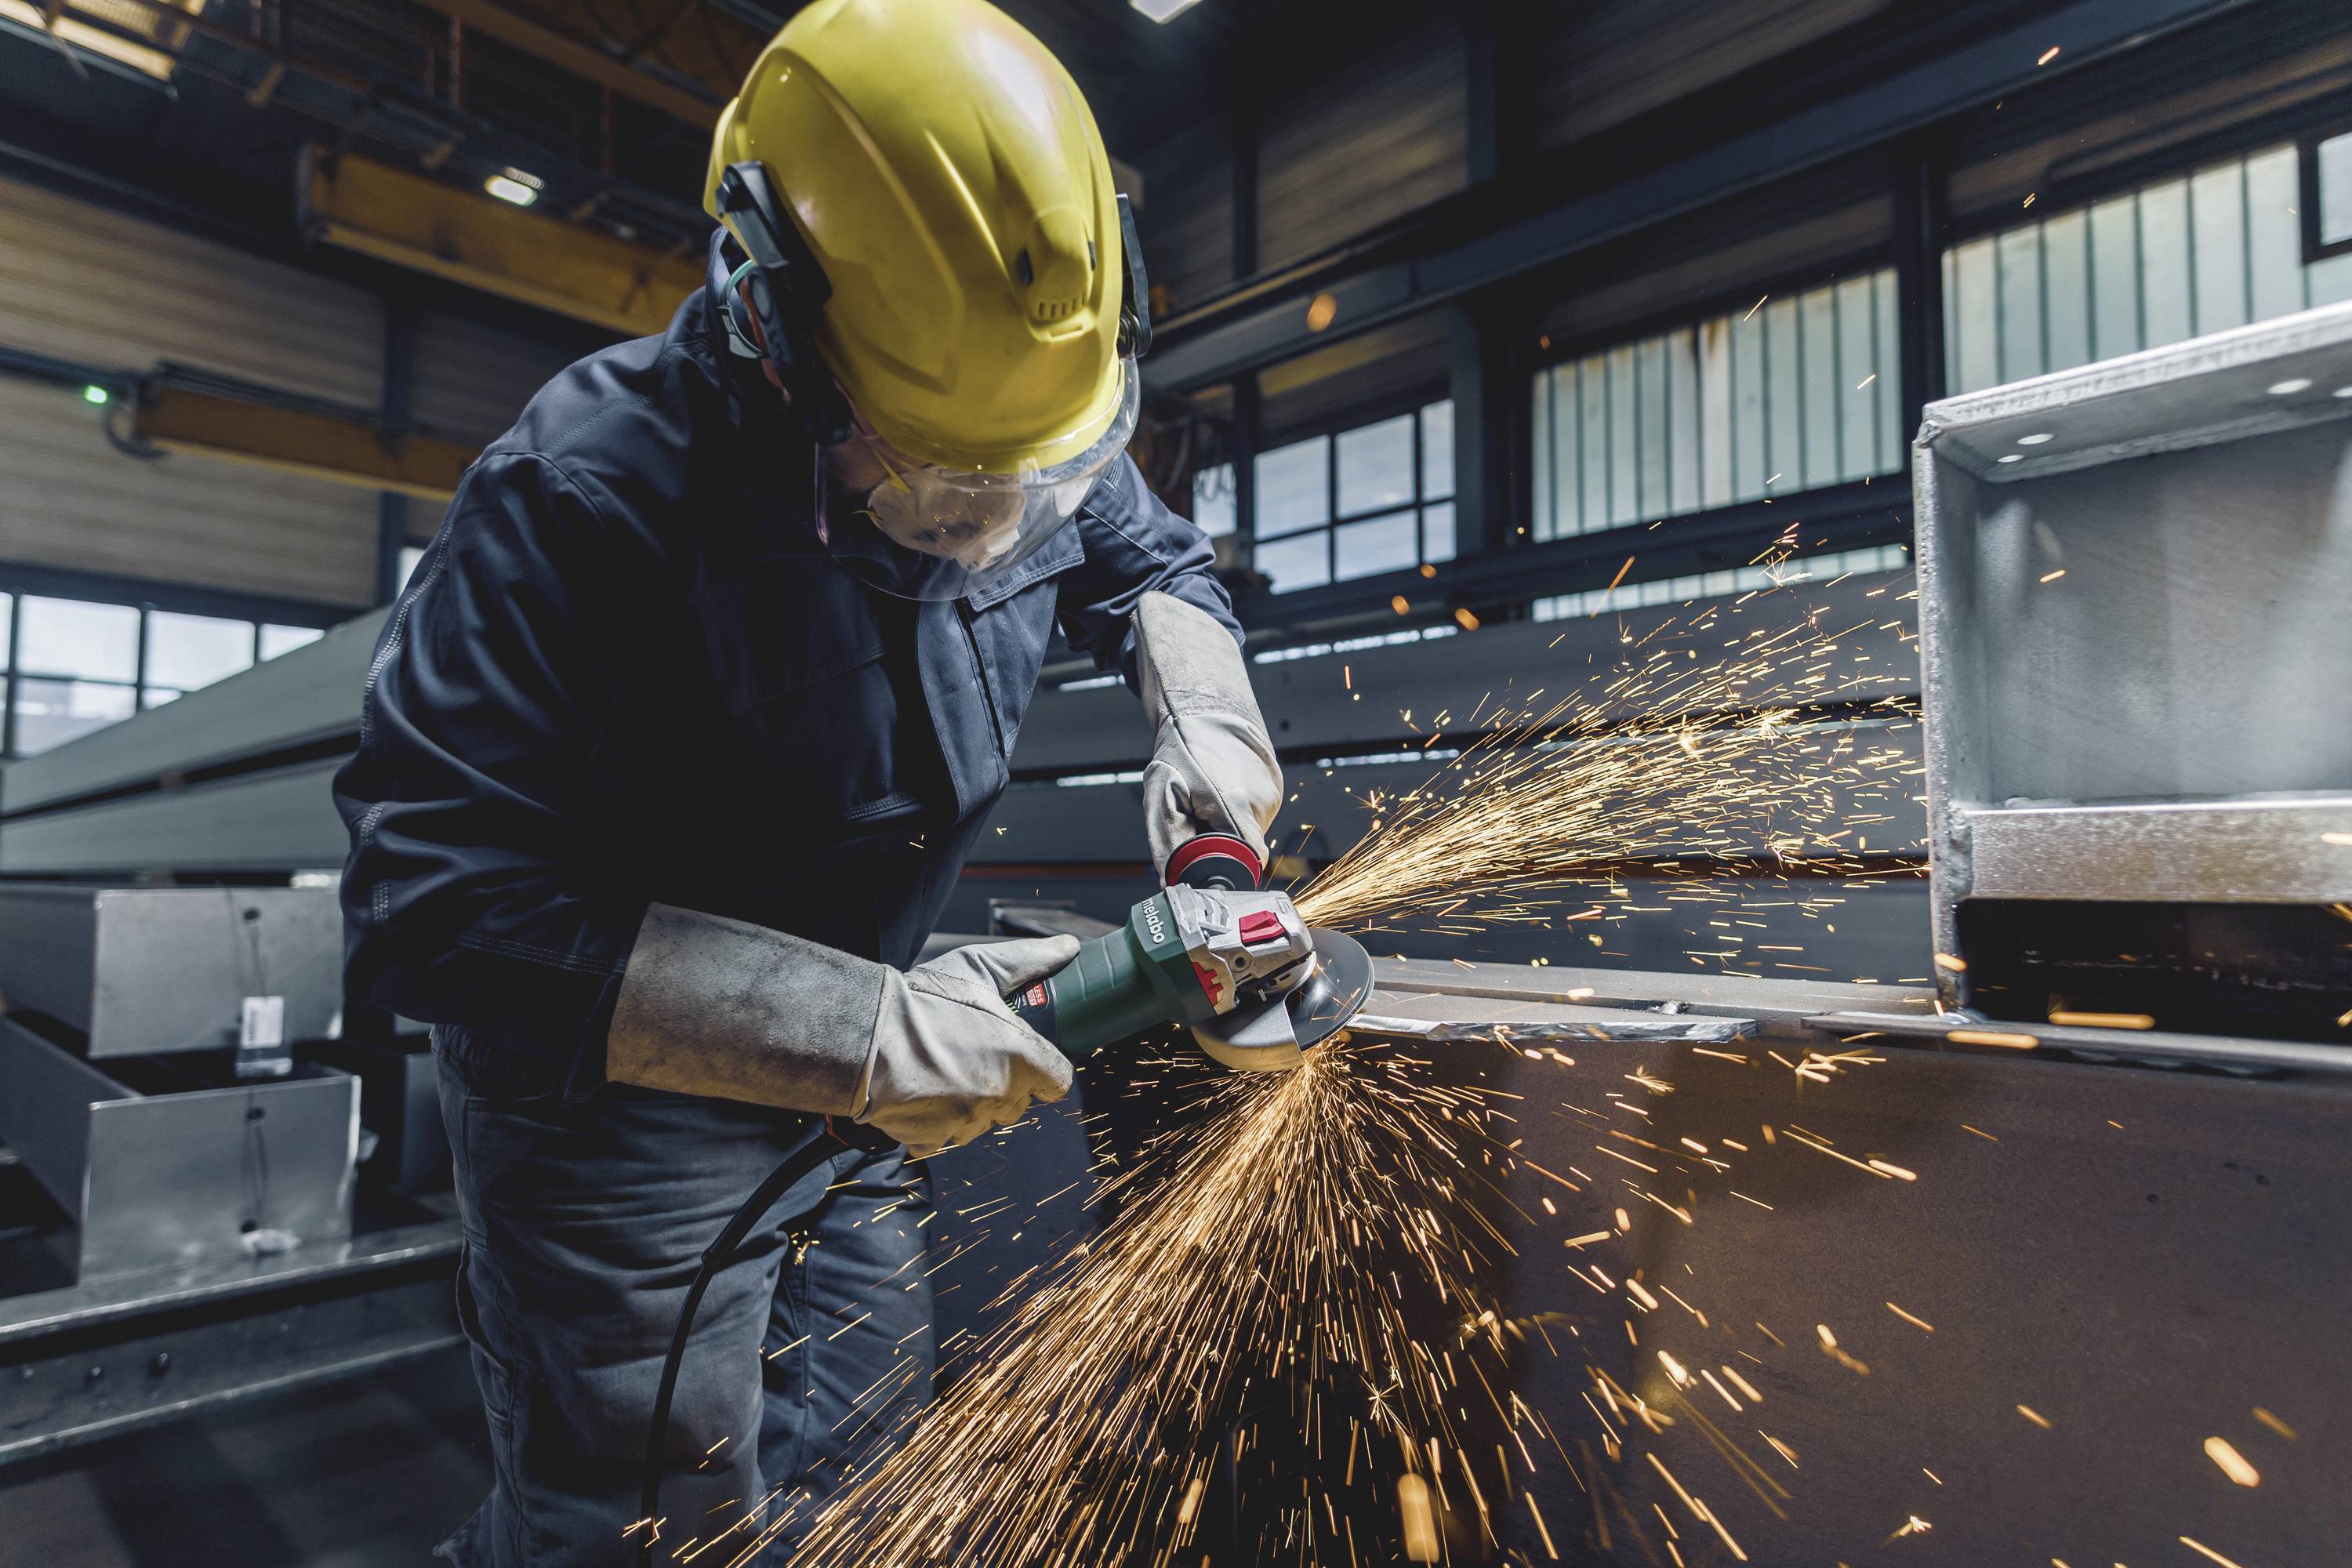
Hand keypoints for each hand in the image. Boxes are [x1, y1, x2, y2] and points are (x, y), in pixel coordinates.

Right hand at [859, 936, 1079, 1154]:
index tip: (1031, 1060)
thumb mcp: (980, 967)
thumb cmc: (922, 1000)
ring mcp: (965, 1121)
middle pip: (1019, 1102)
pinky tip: (923, 1094)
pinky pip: (945, 1137)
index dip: (1045, 1069)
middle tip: (977, 1056)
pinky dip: (935, 1121)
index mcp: (1020, 1056)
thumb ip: (1030, 960)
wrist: (865, 1034)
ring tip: (945, 1071)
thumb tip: (1068, 947)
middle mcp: (999, 1094)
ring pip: (983, 1121)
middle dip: (1006, 1084)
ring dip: (972, 1103)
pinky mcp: (933, 1138)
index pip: (1058, 1080)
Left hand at [1132, 592, 1281, 871]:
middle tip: (1198, 818)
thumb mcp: (1162, 793)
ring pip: (1251, 832)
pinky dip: (1239, 812)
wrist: (1210, 707)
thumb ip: (1166, 840)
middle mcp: (1261, 801)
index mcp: (1234, 804)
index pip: (1246, 860)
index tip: (1207, 862)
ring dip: (1228, 826)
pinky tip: (1224, 791)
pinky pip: (1257, 815)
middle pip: (1244, 848)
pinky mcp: (1276, 788)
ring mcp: (1272, 794)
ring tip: (1210, 798)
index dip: (1225, 867)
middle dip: (1220, 845)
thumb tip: (1169, 881)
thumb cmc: (1183, 749)